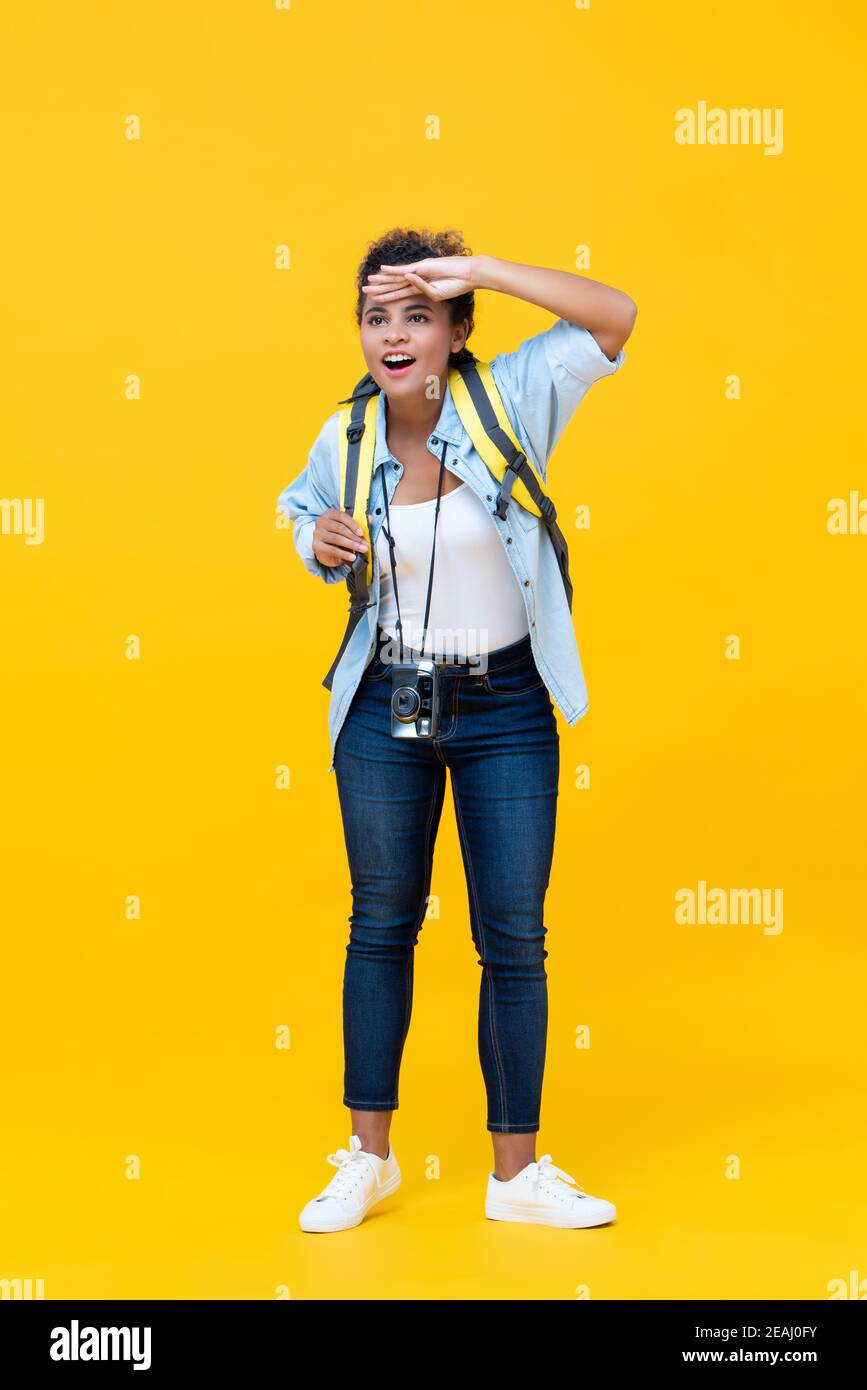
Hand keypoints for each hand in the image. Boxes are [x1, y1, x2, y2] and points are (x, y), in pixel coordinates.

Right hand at [312, 509, 368, 566]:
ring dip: (351, 545)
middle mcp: (321, 522)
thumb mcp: (347, 527)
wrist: (324, 549)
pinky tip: (352, 557)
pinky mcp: (316, 546)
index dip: (353, 525)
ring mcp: (317, 534)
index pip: (342, 516)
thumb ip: (358, 522)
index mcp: (329, 513)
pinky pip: (332, 550)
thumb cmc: (337, 535)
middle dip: (354, 537)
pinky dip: (344, 554)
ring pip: (337, 539)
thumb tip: (370, 518)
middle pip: (340, 528)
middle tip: (365, 544)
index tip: (362, 533)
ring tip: (361, 550)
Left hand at [361, 255, 479, 303]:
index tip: (374, 299)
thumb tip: (408, 280)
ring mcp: (418, 271)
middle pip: (394, 284)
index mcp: (420, 288)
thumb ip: (422, 291)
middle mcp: (416, 278)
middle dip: (379, 287)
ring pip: (396, 277)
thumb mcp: (437, 295)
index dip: (386, 296)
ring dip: (382, 279)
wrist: (468, 274)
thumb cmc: (456, 285)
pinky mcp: (422, 267)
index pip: (399, 293)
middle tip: (364, 288)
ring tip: (369, 280)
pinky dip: (393, 270)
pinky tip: (382, 270)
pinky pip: (405, 269)